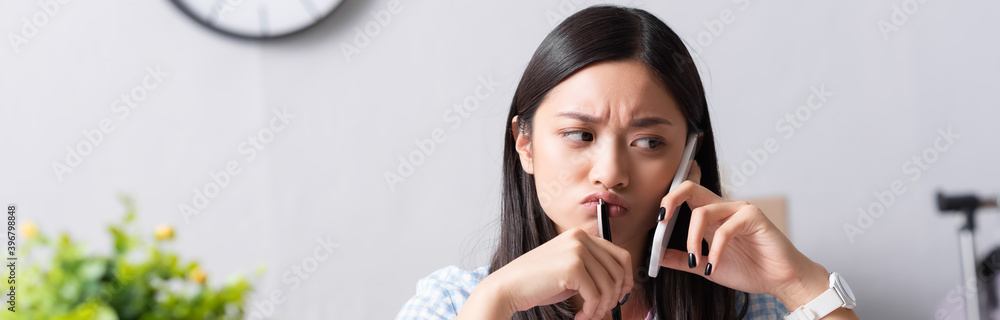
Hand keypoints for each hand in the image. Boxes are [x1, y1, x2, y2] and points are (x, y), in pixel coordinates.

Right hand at [482, 228, 632, 319]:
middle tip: (602, 311)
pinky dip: (591, 311)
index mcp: (581, 236)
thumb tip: (619, 286)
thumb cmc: (537, 282)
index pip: (620, 255)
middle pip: (618, 271)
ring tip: (589, 316)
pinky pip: (595, 295)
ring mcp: (577, 251)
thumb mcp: (570, 269)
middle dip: (615, 296)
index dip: (626, 278)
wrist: (509, 286)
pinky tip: (579, 317)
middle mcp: (581, 239)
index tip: (621, 295)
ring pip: (609, 285)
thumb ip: (592, 270)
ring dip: (601, 307)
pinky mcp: (573, 267)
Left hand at [657, 163, 830, 309]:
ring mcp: (739, 210)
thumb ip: (683, 259)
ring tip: (696, 262)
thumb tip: (657, 256)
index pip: (686, 196)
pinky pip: (725, 229)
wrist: (780, 281)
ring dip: (692, 240)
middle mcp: (724, 208)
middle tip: (661, 220)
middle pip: (691, 188)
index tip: (657, 221)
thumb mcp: (706, 267)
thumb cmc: (750, 270)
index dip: (668, 202)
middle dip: (671, 199)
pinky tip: (713, 266)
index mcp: (711, 216)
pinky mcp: (754, 217)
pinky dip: (714, 250)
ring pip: (702, 212)